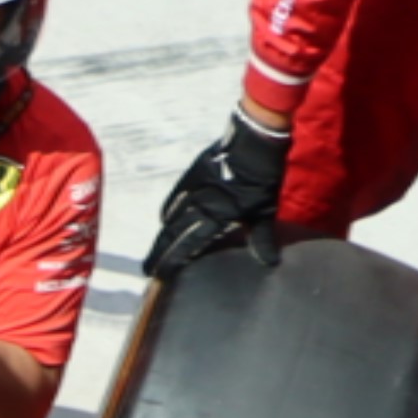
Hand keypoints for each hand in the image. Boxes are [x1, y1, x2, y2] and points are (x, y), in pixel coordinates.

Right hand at [145, 104, 292, 279]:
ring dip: (162, 236)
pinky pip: (174, 197)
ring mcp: (192, 190)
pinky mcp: (191, 175)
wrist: (254, 141)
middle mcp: (197, 206)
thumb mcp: (265, 210)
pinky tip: (164, 219)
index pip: (186, 245)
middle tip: (148, 270)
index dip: (171, 261)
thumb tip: (269, 263)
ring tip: (154, 251)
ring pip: (171, 218)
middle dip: (159, 253)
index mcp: (214, 217)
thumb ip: (261, 237)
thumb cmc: (261, 178)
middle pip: (172, 235)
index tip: (159, 276)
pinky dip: (168, 210)